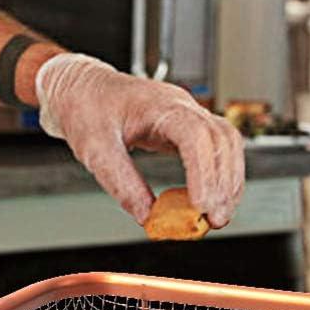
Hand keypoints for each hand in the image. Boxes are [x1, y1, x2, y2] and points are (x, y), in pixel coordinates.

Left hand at [35, 53, 244, 227]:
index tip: (200, 205)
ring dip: (228, 181)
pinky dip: (220, 176)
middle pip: (221, 138)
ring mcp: (187, 113)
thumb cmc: (85, 109)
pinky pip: (217, 148)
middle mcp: (180, 105)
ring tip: (217, 217)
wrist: (81, 89)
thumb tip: (147, 217)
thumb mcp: (94, 148)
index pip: (194, 134)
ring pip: (227, 142)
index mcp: (157, 104)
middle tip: (214, 220)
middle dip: (223, 182)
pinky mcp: (186, 126)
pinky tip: (211, 202)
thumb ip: (120, 182)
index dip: (203, 171)